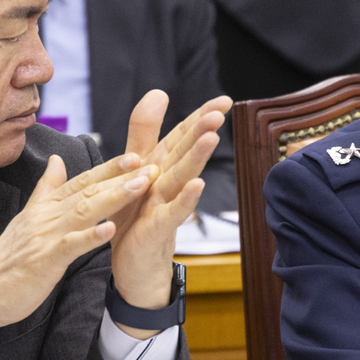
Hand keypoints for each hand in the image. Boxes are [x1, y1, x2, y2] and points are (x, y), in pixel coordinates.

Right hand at [0, 152, 152, 353]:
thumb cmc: (7, 260)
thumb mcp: (28, 219)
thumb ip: (46, 189)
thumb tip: (57, 160)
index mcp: (46, 207)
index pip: (82, 180)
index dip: (109, 167)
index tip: (136, 154)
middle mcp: (47, 216)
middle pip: (88, 190)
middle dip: (120, 176)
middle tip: (150, 163)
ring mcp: (46, 236)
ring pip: (84, 210)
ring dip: (114, 196)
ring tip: (140, 185)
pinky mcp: (44, 260)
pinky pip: (70, 246)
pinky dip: (90, 237)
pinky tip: (110, 229)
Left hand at [108, 91, 231, 334]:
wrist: (134, 268)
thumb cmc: (137, 217)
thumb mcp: (134, 168)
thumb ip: (145, 131)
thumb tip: (159, 92)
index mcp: (160, 167)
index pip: (182, 136)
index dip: (200, 116)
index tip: (224, 100)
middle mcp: (166, 184)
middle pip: (185, 153)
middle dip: (202, 131)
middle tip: (220, 111)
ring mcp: (164, 207)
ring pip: (181, 178)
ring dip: (197, 158)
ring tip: (212, 137)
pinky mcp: (155, 230)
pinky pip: (171, 213)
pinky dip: (184, 200)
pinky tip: (197, 185)